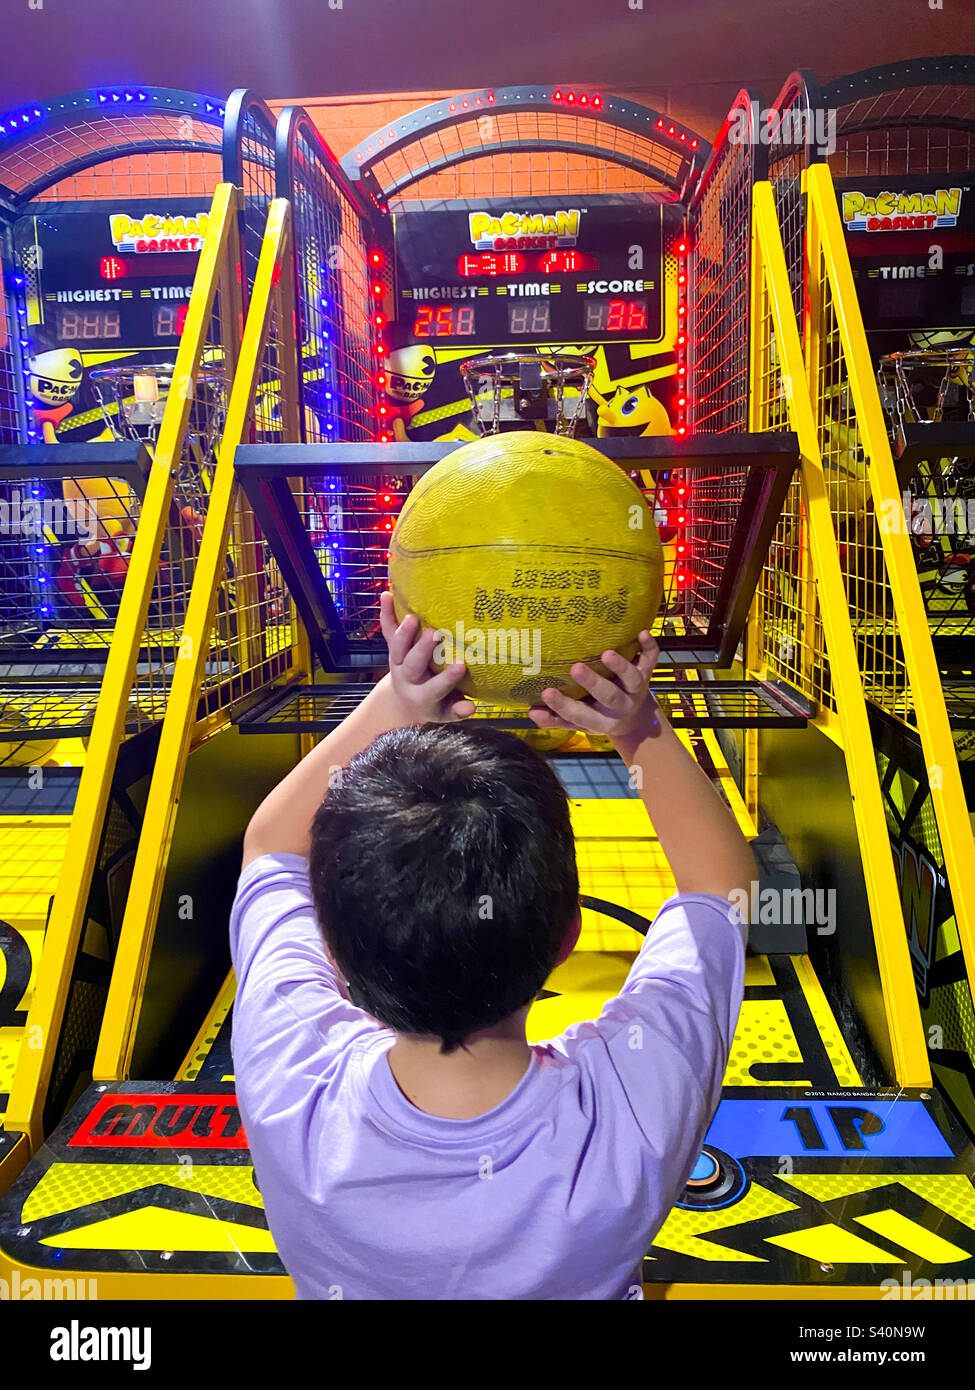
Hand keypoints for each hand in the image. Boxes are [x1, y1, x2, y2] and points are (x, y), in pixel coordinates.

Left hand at [380, 590, 474, 723]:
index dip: (447, 678)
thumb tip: (470, 708)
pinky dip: (386, 613)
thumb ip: (457, 710)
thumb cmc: (435, 704)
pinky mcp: (393, 648)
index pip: (435, 688)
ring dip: (404, 632)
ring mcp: (398, 662)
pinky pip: (387, 630)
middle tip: (434, 634)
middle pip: (412, 664)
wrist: (404, 702)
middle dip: (422, 649)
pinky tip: (387, 594)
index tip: (461, 664)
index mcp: (422, 697)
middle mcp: (407, 678)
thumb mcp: (446, 713)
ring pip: (396, 648)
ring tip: (412, 616)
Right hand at [528, 631, 659, 741]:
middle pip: (609, 697)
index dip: (563, 706)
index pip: (581, 715)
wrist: (636, 719)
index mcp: (601, 719)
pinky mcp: (647, 672)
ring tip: (606, 653)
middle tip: (575, 668)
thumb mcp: (579, 722)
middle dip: (593, 683)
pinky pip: (651, 659)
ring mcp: (635, 688)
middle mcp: (620, 705)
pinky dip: (649, 647)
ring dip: (621, 666)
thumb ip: (556, 718)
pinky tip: (641, 633)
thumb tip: (531, 712)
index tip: (546, 692)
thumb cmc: (598, 714)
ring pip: (632, 679)